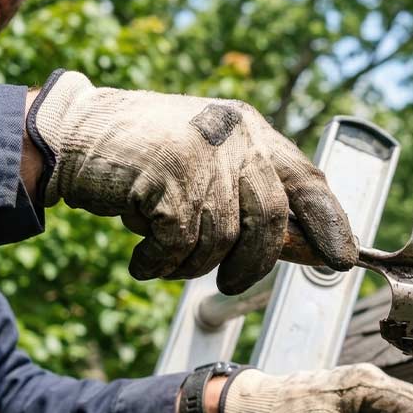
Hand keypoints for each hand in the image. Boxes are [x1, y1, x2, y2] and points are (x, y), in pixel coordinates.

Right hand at [27, 71, 355, 293]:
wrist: (71, 133)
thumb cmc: (141, 158)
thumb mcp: (205, 161)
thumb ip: (248, 192)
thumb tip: (302, 247)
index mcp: (251, 129)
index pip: (307, 179)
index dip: (329, 224)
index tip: (341, 260)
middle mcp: (234, 136)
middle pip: (270, 221)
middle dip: (252, 265)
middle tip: (229, 283)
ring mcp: (201, 155)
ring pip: (221, 241)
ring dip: (190, 264)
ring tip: (161, 253)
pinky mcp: (167, 179)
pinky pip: (179, 246)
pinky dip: (158, 264)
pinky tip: (141, 258)